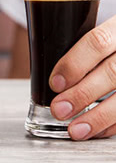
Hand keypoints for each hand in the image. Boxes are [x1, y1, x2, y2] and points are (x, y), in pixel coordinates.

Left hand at [50, 15, 115, 139]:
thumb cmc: (114, 41)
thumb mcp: (103, 32)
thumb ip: (83, 48)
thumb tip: (52, 78)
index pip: (98, 42)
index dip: (74, 63)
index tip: (55, 83)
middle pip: (113, 72)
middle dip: (82, 94)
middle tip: (59, 109)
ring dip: (99, 117)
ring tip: (76, 129)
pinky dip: (113, 124)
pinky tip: (96, 130)